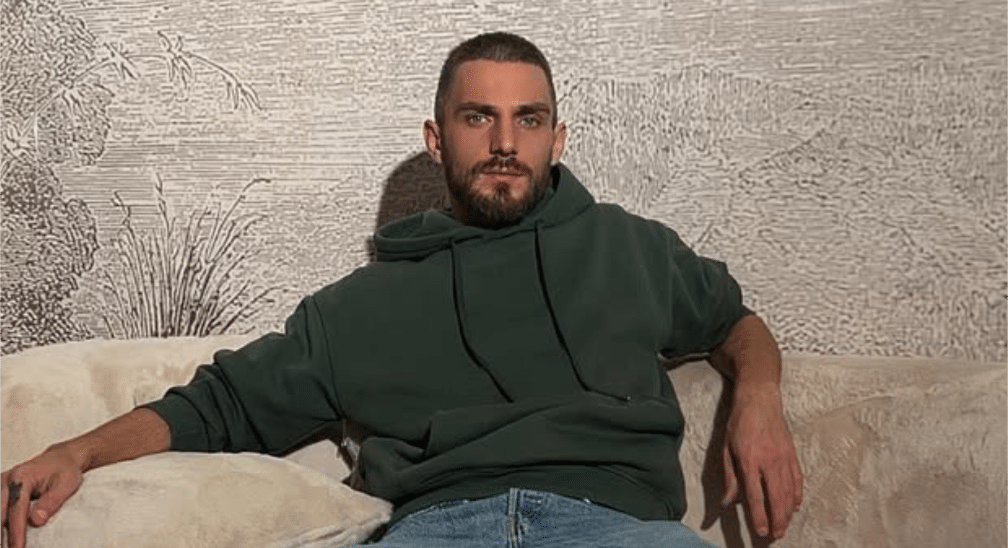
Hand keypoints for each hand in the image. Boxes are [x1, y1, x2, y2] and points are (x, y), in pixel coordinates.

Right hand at [1, 447, 83, 547]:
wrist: (60, 459)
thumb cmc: (65, 472)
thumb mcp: (67, 484)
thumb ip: (51, 502)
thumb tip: (36, 521)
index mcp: (22, 477)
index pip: (16, 511)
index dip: (16, 534)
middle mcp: (6, 481)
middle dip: (0, 537)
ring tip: (3, 546)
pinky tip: (1, 537)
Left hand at [720, 382, 802, 540]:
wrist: (759, 400)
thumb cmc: (739, 424)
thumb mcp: (726, 449)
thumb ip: (729, 477)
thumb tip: (728, 502)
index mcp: (749, 460)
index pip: (755, 495)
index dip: (759, 515)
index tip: (761, 531)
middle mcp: (769, 461)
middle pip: (776, 497)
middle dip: (777, 519)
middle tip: (776, 535)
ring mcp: (783, 458)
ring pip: (788, 491)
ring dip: (787, 512)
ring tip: (785, 526)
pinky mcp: (792, 453)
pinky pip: (797, 479)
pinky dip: (797, 494)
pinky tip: (795, 506)